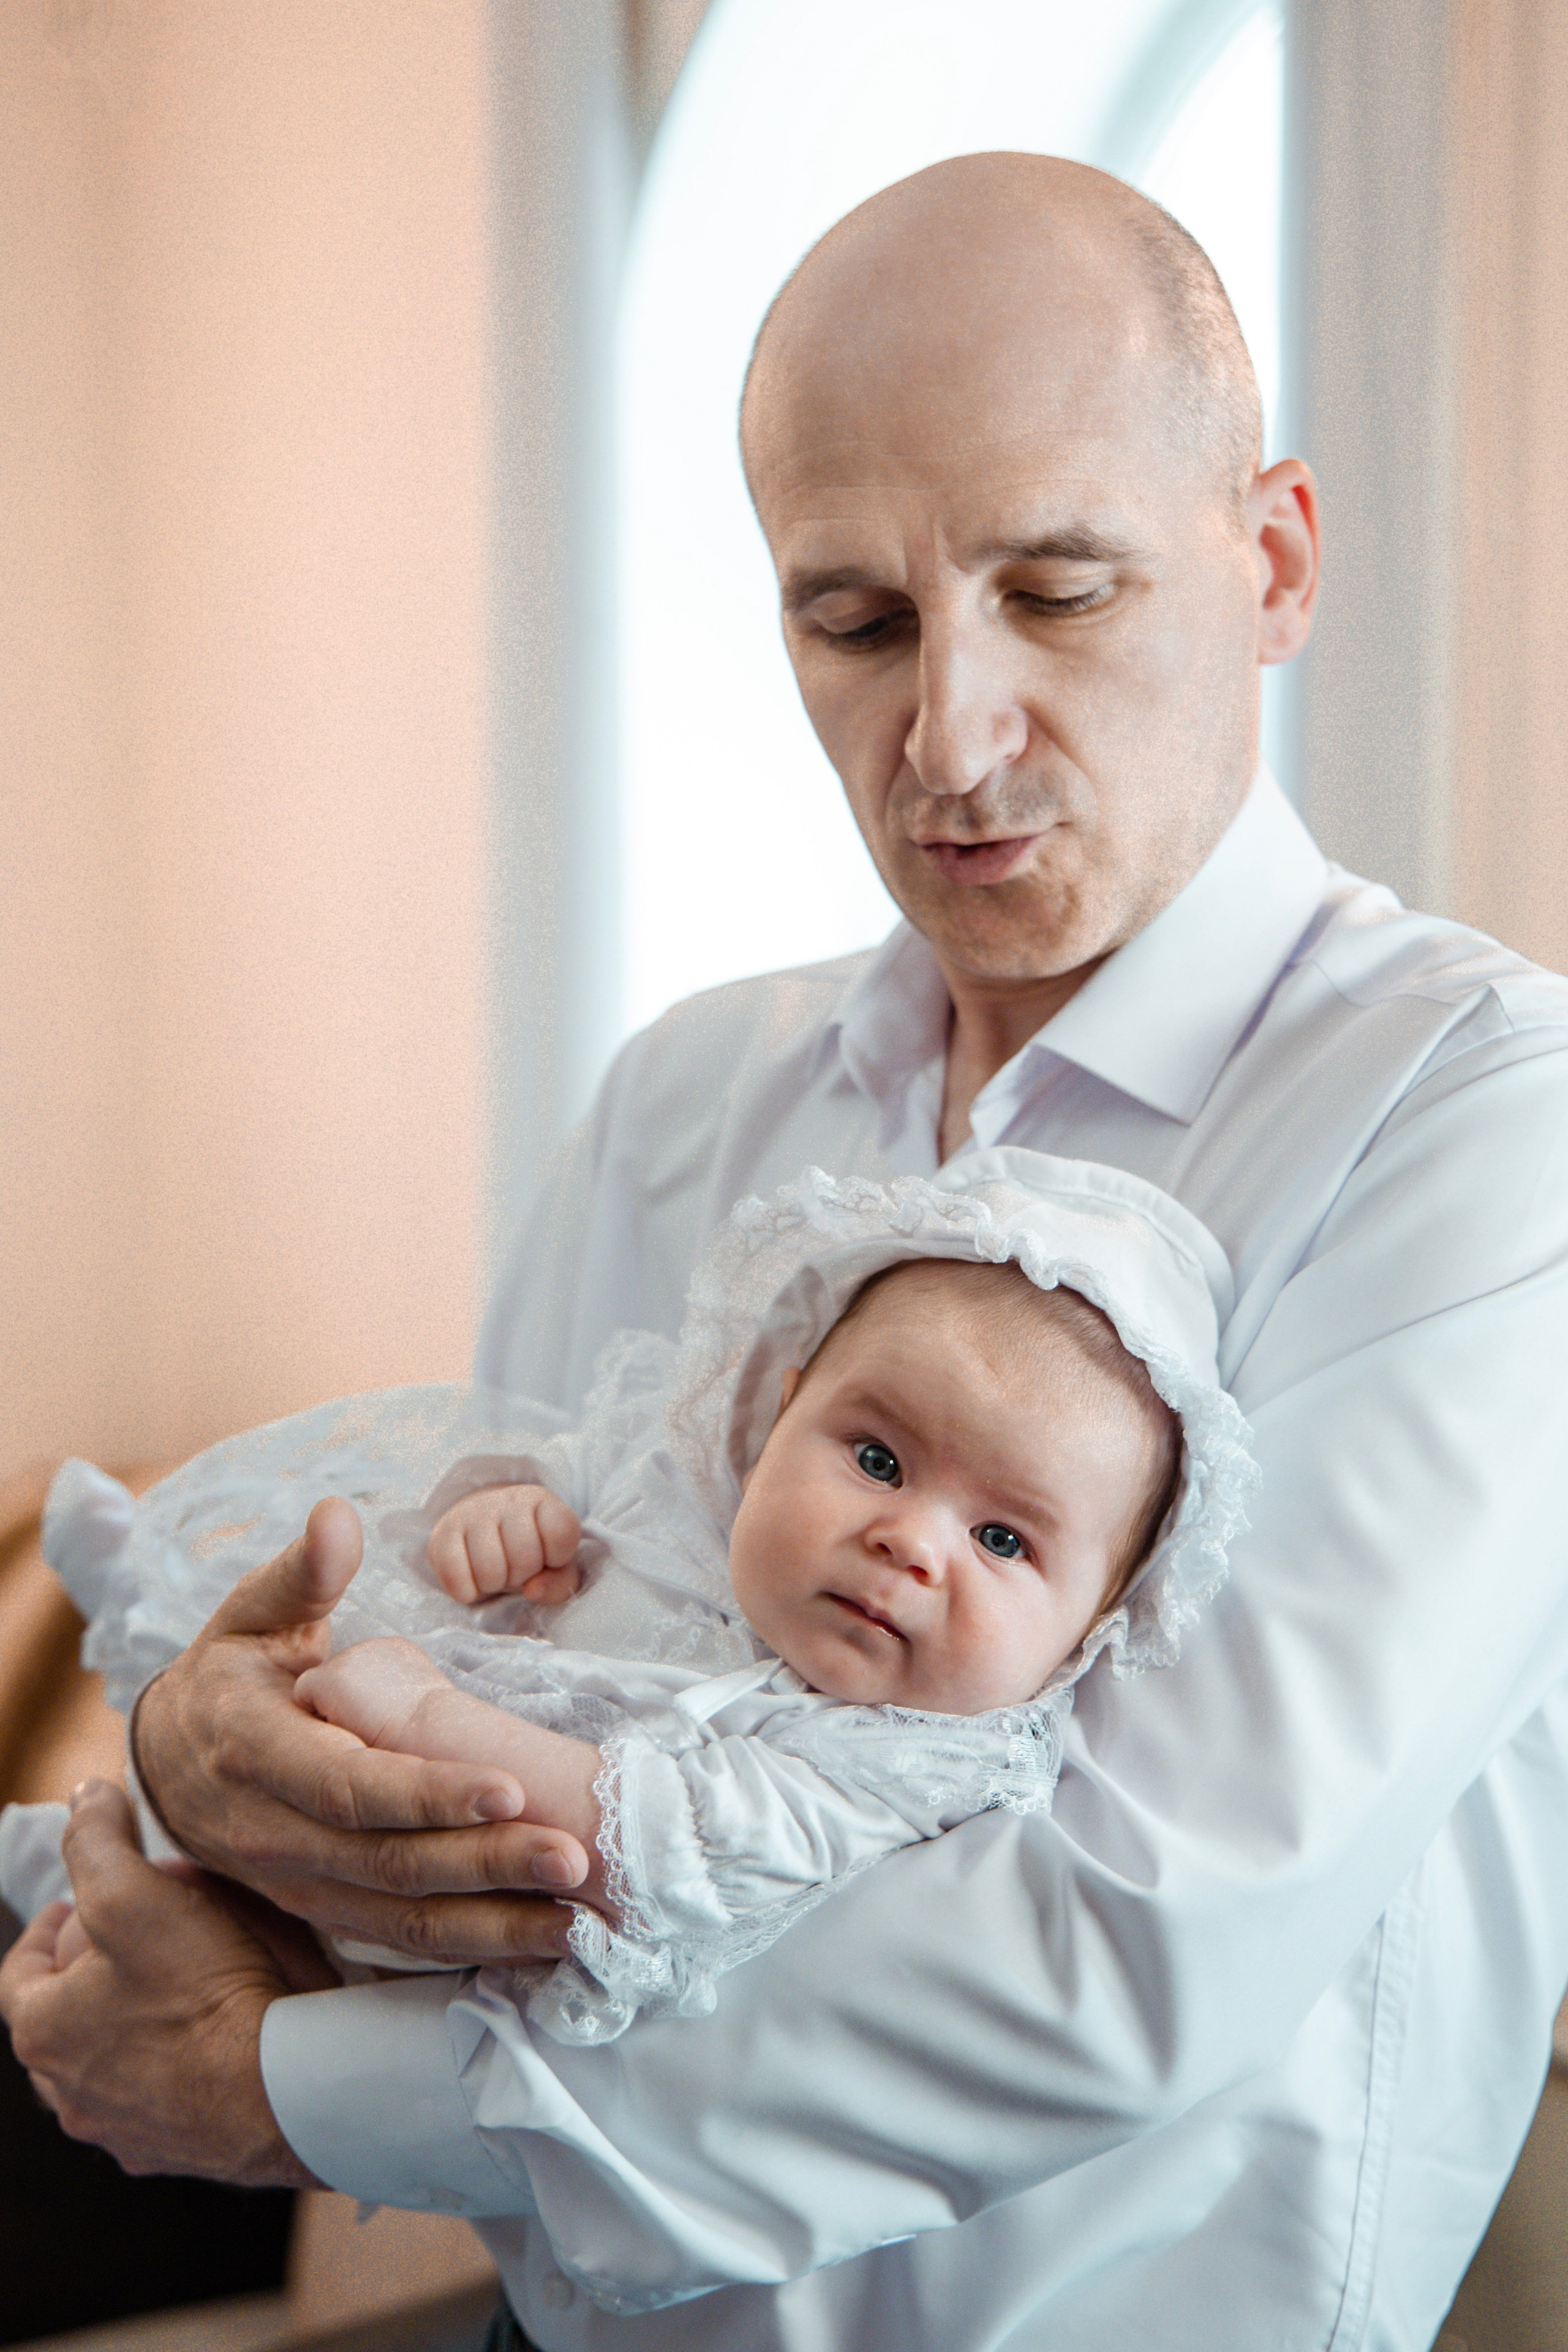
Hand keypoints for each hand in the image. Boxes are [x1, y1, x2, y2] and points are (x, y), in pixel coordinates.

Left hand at [0, 1783, 320, 2185]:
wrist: (281, 2091)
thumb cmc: (201, 1993)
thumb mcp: (135, 1892)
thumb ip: (98, 1841)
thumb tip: (84, 1797)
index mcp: (43, 2032)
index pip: (20, 1973)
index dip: (49, 1927)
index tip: (79, 1901)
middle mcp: (69, 2093)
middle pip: (67, 2019)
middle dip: (94, 1972)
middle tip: (139, 1931)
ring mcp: (121, 2129)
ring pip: (113, 2061)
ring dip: (133, 2021)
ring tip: (181, 1979)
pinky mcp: (175, 2150)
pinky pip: (165, 2096)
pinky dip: (178, 2062)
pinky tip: (219, 2032)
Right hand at [131, 1498, 579, 1963]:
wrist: (166, 1758)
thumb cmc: (229, 1673)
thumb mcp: (251, 1614)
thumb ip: (301, 1574)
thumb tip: (337, 1516)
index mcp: (257, 1752)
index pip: (351, 1785)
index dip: (428, 1793)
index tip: (506, 1787)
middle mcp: (272, 1833)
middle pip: (387, 1862)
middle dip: (485, 1863)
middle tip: (572, 1856)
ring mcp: (295, 1883)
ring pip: (397, 1917)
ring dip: (490, 1923)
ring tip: (574, 1918)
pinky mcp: (318, 1911)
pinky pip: (394, 1939)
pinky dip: (465, 1948)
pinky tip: (533, 1943)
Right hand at [428, 1482, 582, 1604]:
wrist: (482, 1532)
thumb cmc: (527, 1552)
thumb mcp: (555, 1567)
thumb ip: (560, 1583)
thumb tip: (532, 1590)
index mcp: (543, 1502)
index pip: (561, 1533)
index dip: (557, 1557)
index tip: (548, 1555)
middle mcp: (509, 1499)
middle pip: (525, 1557)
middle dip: (523, 1574)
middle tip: (516, 1566)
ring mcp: (474, 1512)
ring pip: (490, 1570)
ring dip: (494, 1584)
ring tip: (496, 1570)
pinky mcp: (443, 1531)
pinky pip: (455, 1576)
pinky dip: (466, 1590)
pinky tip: (472, 1580)